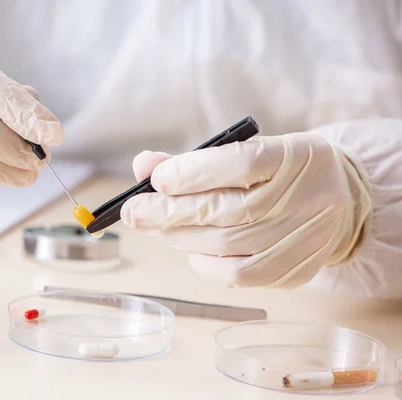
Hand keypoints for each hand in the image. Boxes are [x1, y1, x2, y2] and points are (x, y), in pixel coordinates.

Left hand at [121, 132, 370, 288]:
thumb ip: (193, 160)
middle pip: (228, 211)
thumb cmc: (277, 171)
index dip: (193, 172)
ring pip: (226, 245)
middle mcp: (305, 198)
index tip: (156, 179)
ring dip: (179, 237)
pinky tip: (190, 248)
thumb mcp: (246, 151)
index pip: (241, 163)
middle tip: (133, 212)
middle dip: (169, 212)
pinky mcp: (295, 271)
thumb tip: (143, 166)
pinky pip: (237, 275)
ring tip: (154, 227)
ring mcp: (304, 239)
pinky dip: (203, 263)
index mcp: (294, 157)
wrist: (338, 199)